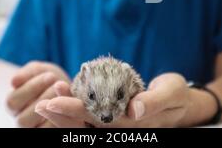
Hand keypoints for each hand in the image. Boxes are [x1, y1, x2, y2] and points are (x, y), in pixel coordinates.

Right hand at [6, 61, 70, 127]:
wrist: (70, 90)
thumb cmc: (50, 79)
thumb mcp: (39, 71)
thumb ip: (27, 73)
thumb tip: (14, 82)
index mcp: (15, 105)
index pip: (12, 102)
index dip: (31, 88)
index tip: (51, 76)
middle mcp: (23, 121)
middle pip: (23, 120)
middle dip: (44, 99)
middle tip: (58, 85)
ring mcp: (37, 129)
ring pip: (39, 128)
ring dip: (54, 110)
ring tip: (65, 94)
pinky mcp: (53, 131)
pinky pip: (54, 130)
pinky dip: (64, 119)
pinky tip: (71, 105)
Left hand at [35, 73, 193, 127]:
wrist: (180, 103)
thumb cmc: (176, 95)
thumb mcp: (172, 93)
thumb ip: (155, 100)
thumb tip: (135, 109)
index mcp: (135, 125)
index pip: (100, 120)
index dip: (76, 110)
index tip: (55, 100)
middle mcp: (123, 129)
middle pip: (87, 125)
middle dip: (63, 114)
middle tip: (42, 101)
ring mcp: (117, 126)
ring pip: (85, 123)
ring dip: (64, 113)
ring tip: (46, 99)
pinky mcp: (114, 119)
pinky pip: (90, 117)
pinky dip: (75, 108)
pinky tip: (63, 95)